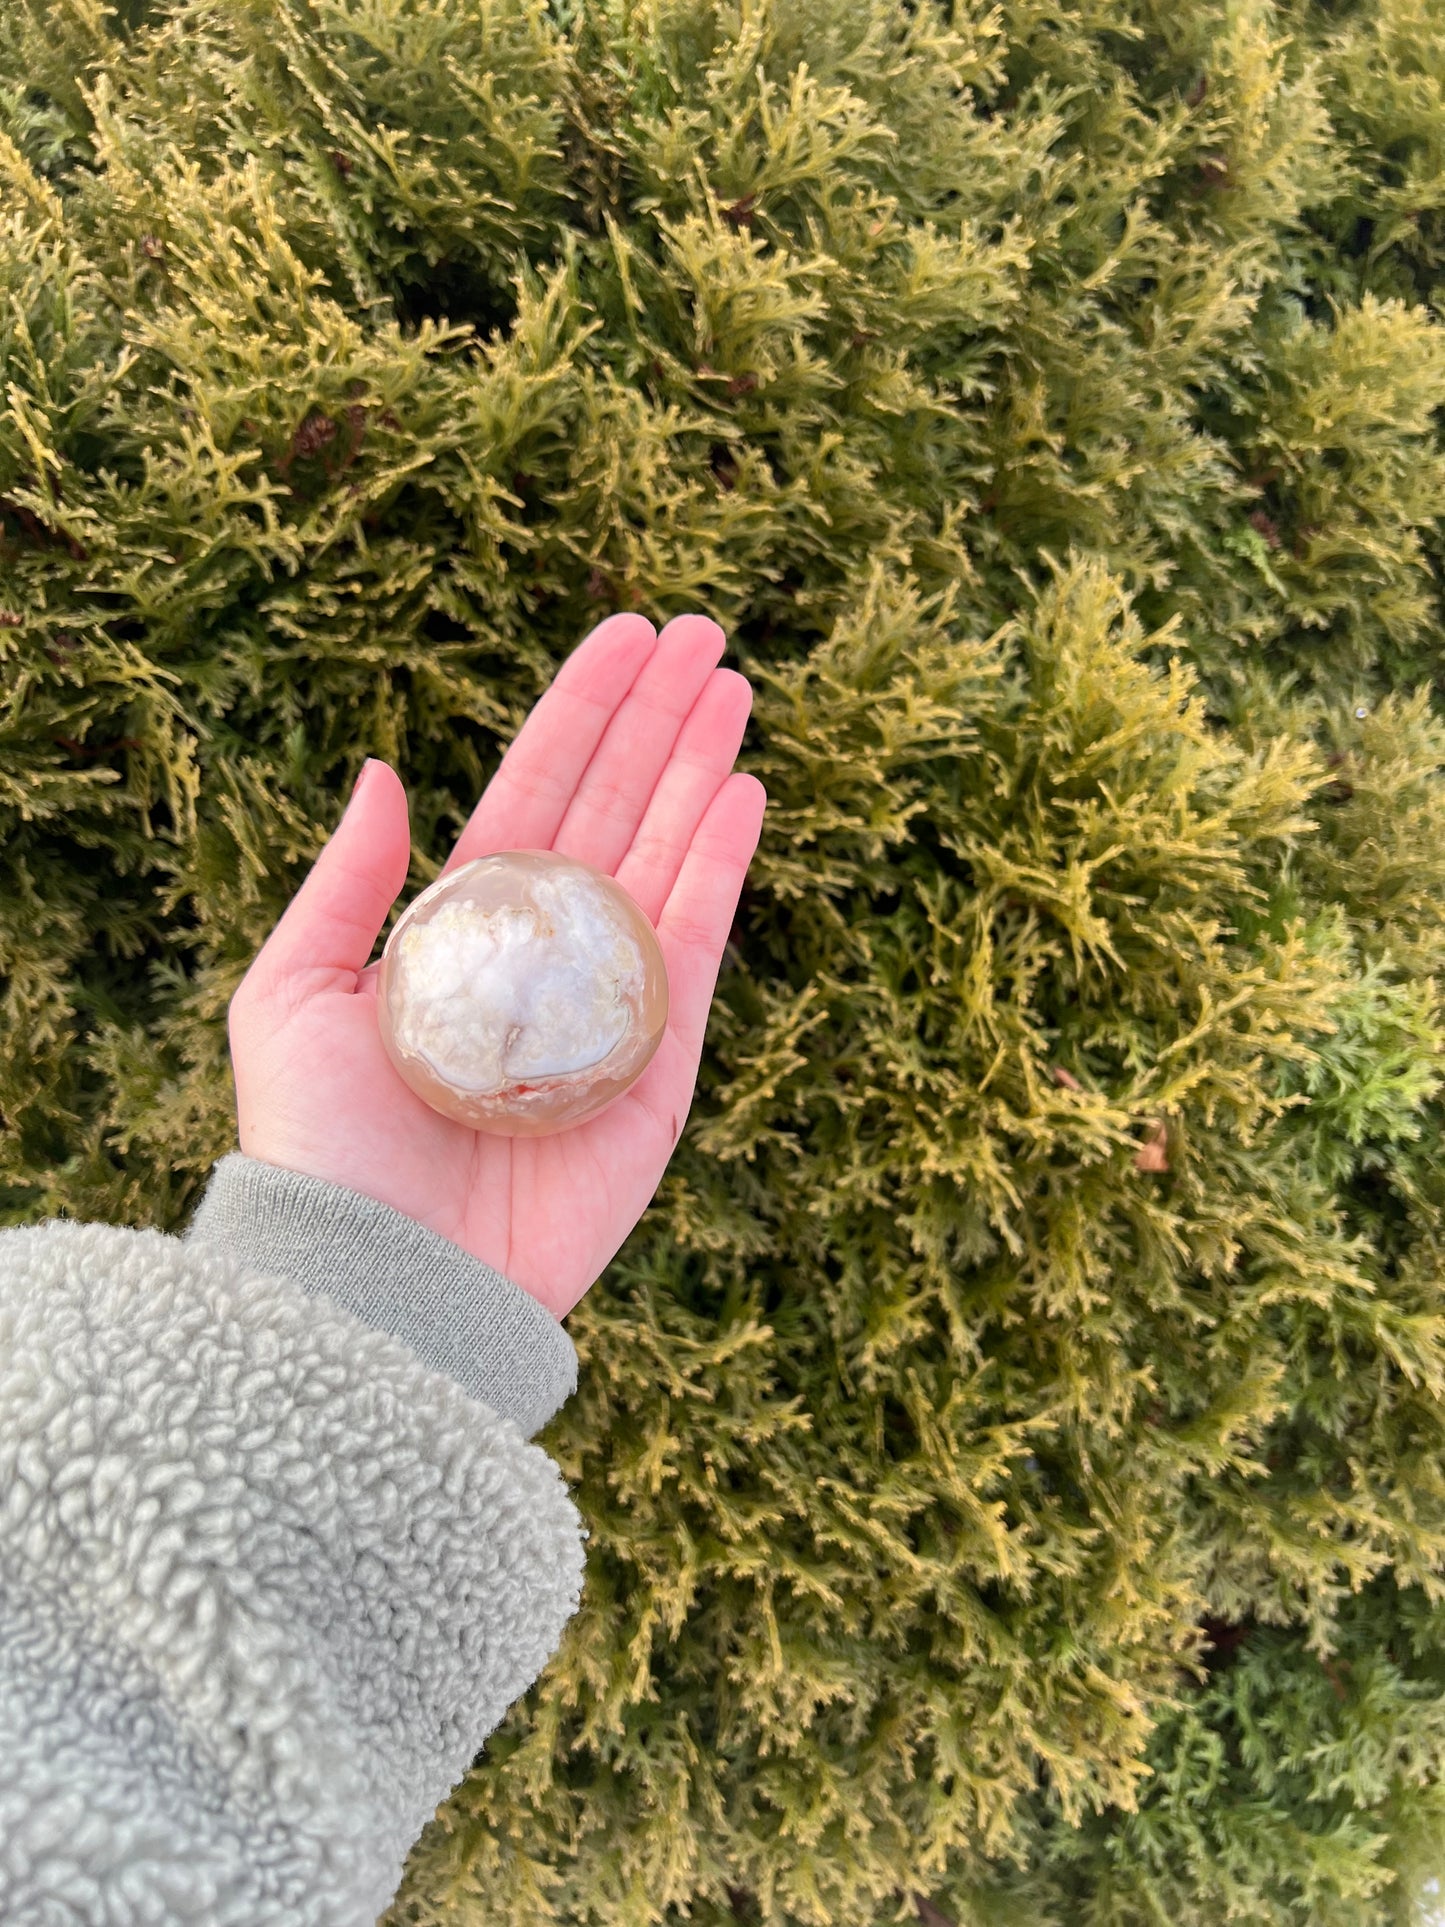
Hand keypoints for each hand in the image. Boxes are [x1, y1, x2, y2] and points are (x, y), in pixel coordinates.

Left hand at [226, 612, 765, 1320]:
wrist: (386, 1277)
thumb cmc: (322, 1144)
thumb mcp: (291, 993)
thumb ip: (345, 884)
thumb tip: (383, 769)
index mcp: (464, 925)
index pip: (536, 791)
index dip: (581, 711)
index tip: (625, 633)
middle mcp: (544, 951)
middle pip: (615, 807)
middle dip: (658, 720)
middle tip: (703, 635)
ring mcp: (609, 1002)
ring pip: (666, 857)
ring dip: (701, 770)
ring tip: (732, 686)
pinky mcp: (660, 1065)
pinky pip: (697, 947)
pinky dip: (722, 866)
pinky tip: (742, 791)